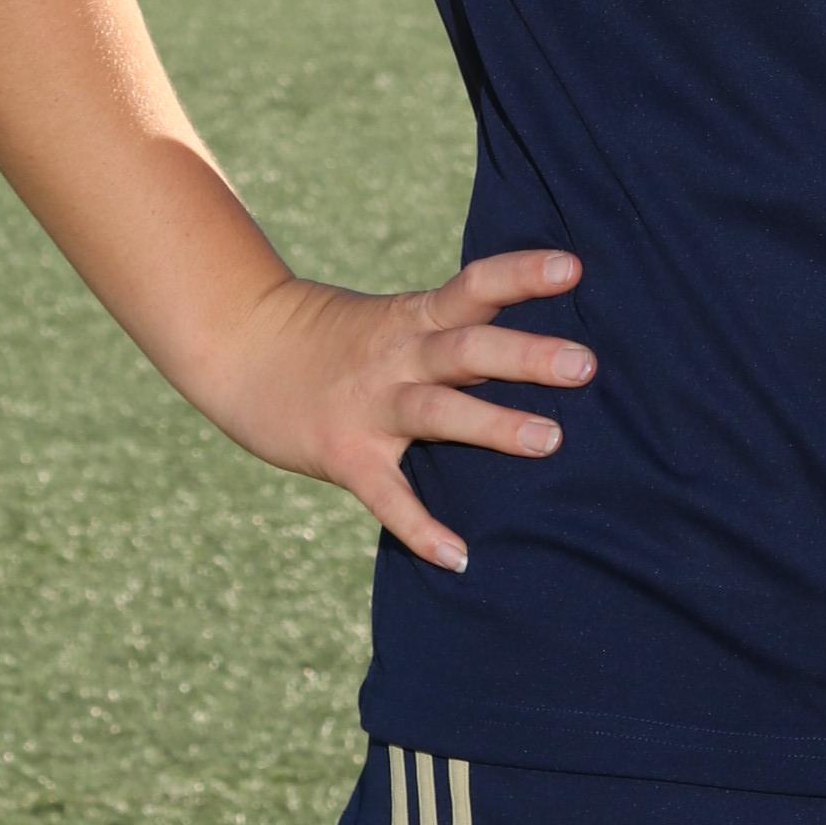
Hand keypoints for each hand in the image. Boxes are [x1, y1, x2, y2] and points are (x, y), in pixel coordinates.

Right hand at [203, 247, 591, 573]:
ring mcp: (370, 407)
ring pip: (437, 411)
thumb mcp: (397, 318)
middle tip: (585, 365)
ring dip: (493, 426)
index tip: (576, 268)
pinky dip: (421, 528)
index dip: (524, 274)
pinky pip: (388, 496)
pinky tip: (458, 557)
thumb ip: (454, 331)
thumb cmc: (337, 338)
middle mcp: (398, 357)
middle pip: (467, 349)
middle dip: (526, 356)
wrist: (240, 346)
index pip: (476, 285)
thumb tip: (537, 346)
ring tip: (551, 441)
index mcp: (416, 318)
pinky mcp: (344, 455)